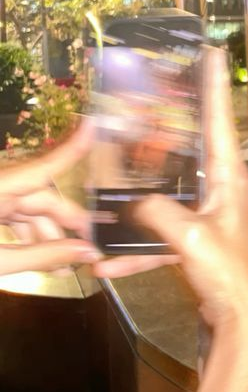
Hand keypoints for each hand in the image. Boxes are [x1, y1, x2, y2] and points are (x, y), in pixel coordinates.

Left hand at [0, 120, 99, 275]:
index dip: (70, 148)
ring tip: (66, 264)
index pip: (41, 167)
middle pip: (37, 194)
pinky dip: (26, 235)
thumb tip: (86, 252)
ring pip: (23, 208)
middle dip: (64, 219)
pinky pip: (7, 216)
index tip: (94, 126)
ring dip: (46, 233)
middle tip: (90, 246)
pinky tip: (42, 257)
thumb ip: (41, 256)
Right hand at [94, 49, 247, 332]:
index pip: (219, 119)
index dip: (214, 85)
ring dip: (142, 200)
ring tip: (111, 192)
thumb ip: (159, 213)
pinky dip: (140, 250)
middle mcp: (222, 189)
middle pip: (191, 149)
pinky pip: (162, 237)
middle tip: (148, 104)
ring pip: (170, 194)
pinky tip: (110, 264)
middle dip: (166, 131)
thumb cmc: (230, 274)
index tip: (213, 53)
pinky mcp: (197, 242)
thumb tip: (135, 204)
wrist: (243, 322)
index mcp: (229, 176)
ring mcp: (209, 215)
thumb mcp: (191, 238)